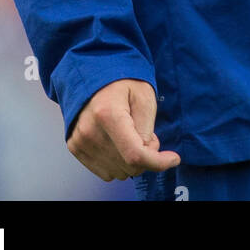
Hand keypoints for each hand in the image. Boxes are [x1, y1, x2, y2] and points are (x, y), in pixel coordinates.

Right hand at [66, 79, 180, 181]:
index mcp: (108, 114)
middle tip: (144, 132)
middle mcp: (90, 132)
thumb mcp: (144, 95)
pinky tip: (117, 142)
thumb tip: (147, 153)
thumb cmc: (121, 82)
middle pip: (129, 166)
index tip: (174, 159)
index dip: (158, 162)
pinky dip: (117, 163)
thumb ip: (147, 127)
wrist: (92, 77)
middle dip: (145, 154)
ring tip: (129, 134)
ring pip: (118, 172)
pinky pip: (105, 172)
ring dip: (131, 160)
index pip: (135, 155)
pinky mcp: (75, 148)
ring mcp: (80, 142)